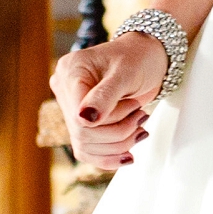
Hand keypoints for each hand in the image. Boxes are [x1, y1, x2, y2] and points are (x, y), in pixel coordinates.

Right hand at [50, 33, 169, 173]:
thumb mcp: (125, 72)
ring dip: (119, 144)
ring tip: (139, 125)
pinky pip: (88, 152)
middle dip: (119, 131)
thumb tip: (84, 119)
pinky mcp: (82, 125)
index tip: (135, 106)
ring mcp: (71, 109)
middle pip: (82, 133)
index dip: (109, 119)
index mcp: (70, 71)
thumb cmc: (138, 58)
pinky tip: (129, 152)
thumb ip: (105, 95)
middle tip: (141, 115)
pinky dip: (110, 156)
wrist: (147, 60)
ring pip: (86, 146)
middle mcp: (65, 91)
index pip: (78, 113)